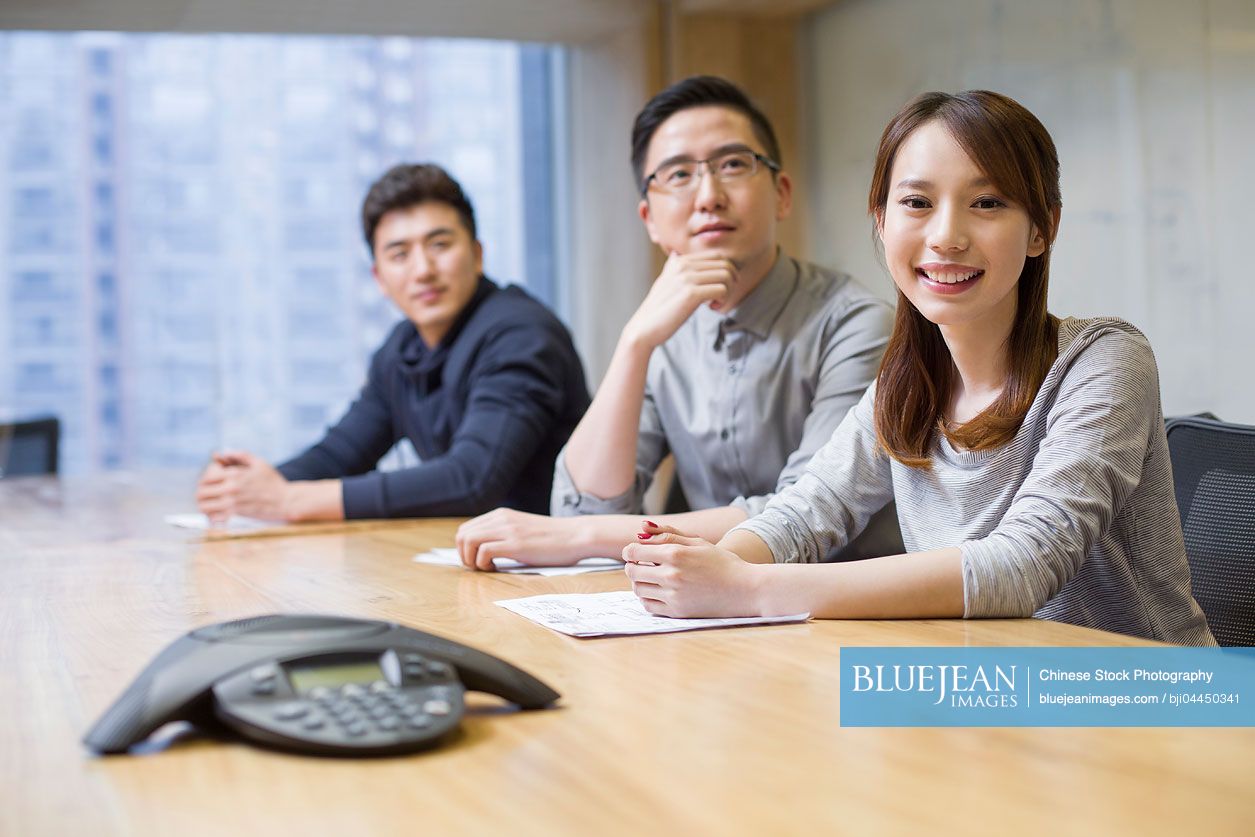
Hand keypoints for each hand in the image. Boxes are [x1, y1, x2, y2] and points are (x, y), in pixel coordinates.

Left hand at [195, 450, 292, 523]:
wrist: (286, 501)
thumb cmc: (273, 482)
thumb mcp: (259, 463)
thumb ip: (239, 455)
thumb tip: (221, 453)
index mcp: (235, 474)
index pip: (206, 477)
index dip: (205, 480)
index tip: (209, 482)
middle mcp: (231, 488)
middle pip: (202, 492)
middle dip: (201, 493)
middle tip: (206, 495)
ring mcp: (233, 503)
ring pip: (205, 506)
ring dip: (203, 505)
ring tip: (208, 505)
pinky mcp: (237, 515)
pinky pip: (214, 518)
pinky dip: (211, 516)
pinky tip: (216, 515)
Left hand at [455, 508, 594, 570]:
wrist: (577, 535)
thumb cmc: (554, 539)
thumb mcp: (523, 529)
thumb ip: (505, 534)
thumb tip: (484, 550)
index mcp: (502, 515)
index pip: (466, 528)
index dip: (465, 548)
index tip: (476, 560)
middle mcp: (501, 519)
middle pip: (462, 534)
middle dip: (464, 554)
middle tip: (478, 567)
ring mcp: (508, 530)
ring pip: (468, 540)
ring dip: (471, 559)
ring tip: (486, 568)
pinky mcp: (516, 543)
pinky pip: (483, 551)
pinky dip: (483, 563)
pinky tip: (497, 568)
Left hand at [621, 522, 762, 617]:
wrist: (746, 590)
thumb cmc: (724, 563)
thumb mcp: (698, 542)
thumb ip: (668, 534)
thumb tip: (641, 529)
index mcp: (675, 554)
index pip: (634, 552)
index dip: (630, 551)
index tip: (634, 552)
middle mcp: (671, 575)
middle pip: (633, 572)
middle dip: (632, 566)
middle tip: (641, 565)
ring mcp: (673, 596)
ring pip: (639, 590)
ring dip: (639, 582)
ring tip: (651, 578)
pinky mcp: (677, 612)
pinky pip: (649, 606)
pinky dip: (647, 598)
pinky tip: (657, 592)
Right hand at [622, 253, 736, 348]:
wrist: (644, 328)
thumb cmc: (658, 308)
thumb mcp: (664, 282)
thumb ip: (672, 267)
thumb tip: (675, 254)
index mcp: (680, 261)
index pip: (717, 256)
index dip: (726, 272)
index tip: (719, 288)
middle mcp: (684, 265)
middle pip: (726, 265)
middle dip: (731, 282)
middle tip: (721, 297)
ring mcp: (687, 278)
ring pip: (727, 276)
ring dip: (728, 292)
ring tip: (715, 303)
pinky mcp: (691, 294)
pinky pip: (722, 290)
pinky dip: (723, 301)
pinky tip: (712, 308)